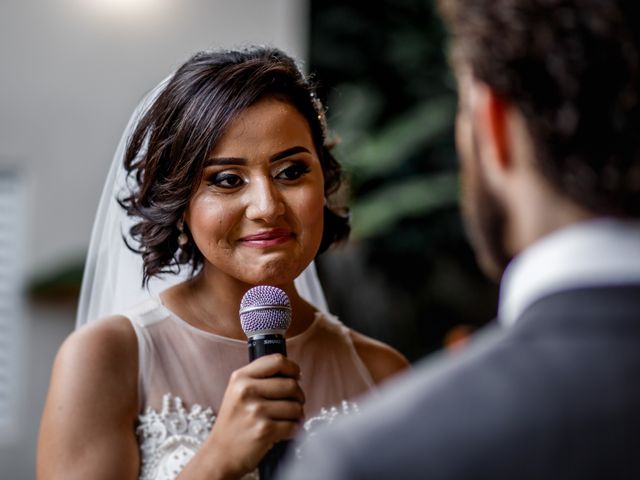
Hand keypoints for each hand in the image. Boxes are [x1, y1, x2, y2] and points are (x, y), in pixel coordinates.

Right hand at [197, 354, 304, 478]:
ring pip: (296, 407)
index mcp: (240, 377)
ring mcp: (255, 411)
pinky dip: (294, 430)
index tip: (296, 376)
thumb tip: (294, 374)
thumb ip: (259, 378)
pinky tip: (286, 431)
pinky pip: (293, 426)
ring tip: (289, 419)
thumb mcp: (237, 392)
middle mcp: (246, 391)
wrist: (220, 454)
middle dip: (299, 396)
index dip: (292, 368)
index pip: (277, 361)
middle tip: (295, 403)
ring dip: (298, 415)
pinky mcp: (264, 431)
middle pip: (291, 384)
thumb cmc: (233, 422)